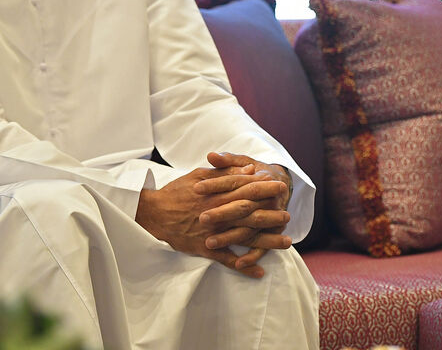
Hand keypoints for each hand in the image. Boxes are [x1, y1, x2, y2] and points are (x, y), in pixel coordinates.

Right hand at [135, 163, 286, 277]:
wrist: (153, 213)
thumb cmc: (177, 191)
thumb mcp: (200, 175)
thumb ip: (226, 172)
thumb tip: (250, 169)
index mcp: (217, 194)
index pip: (247, 189)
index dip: (266, 188)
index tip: (281, 186)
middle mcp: (218, 213)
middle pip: (251, 214)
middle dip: (272, 214)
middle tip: (288, 215)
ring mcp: (213, 233)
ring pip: (244, 238)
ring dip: (267, 241)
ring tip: (286, 243)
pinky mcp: (205, 248)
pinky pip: (227, 260)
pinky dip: (243, 267)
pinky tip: (259, 272)